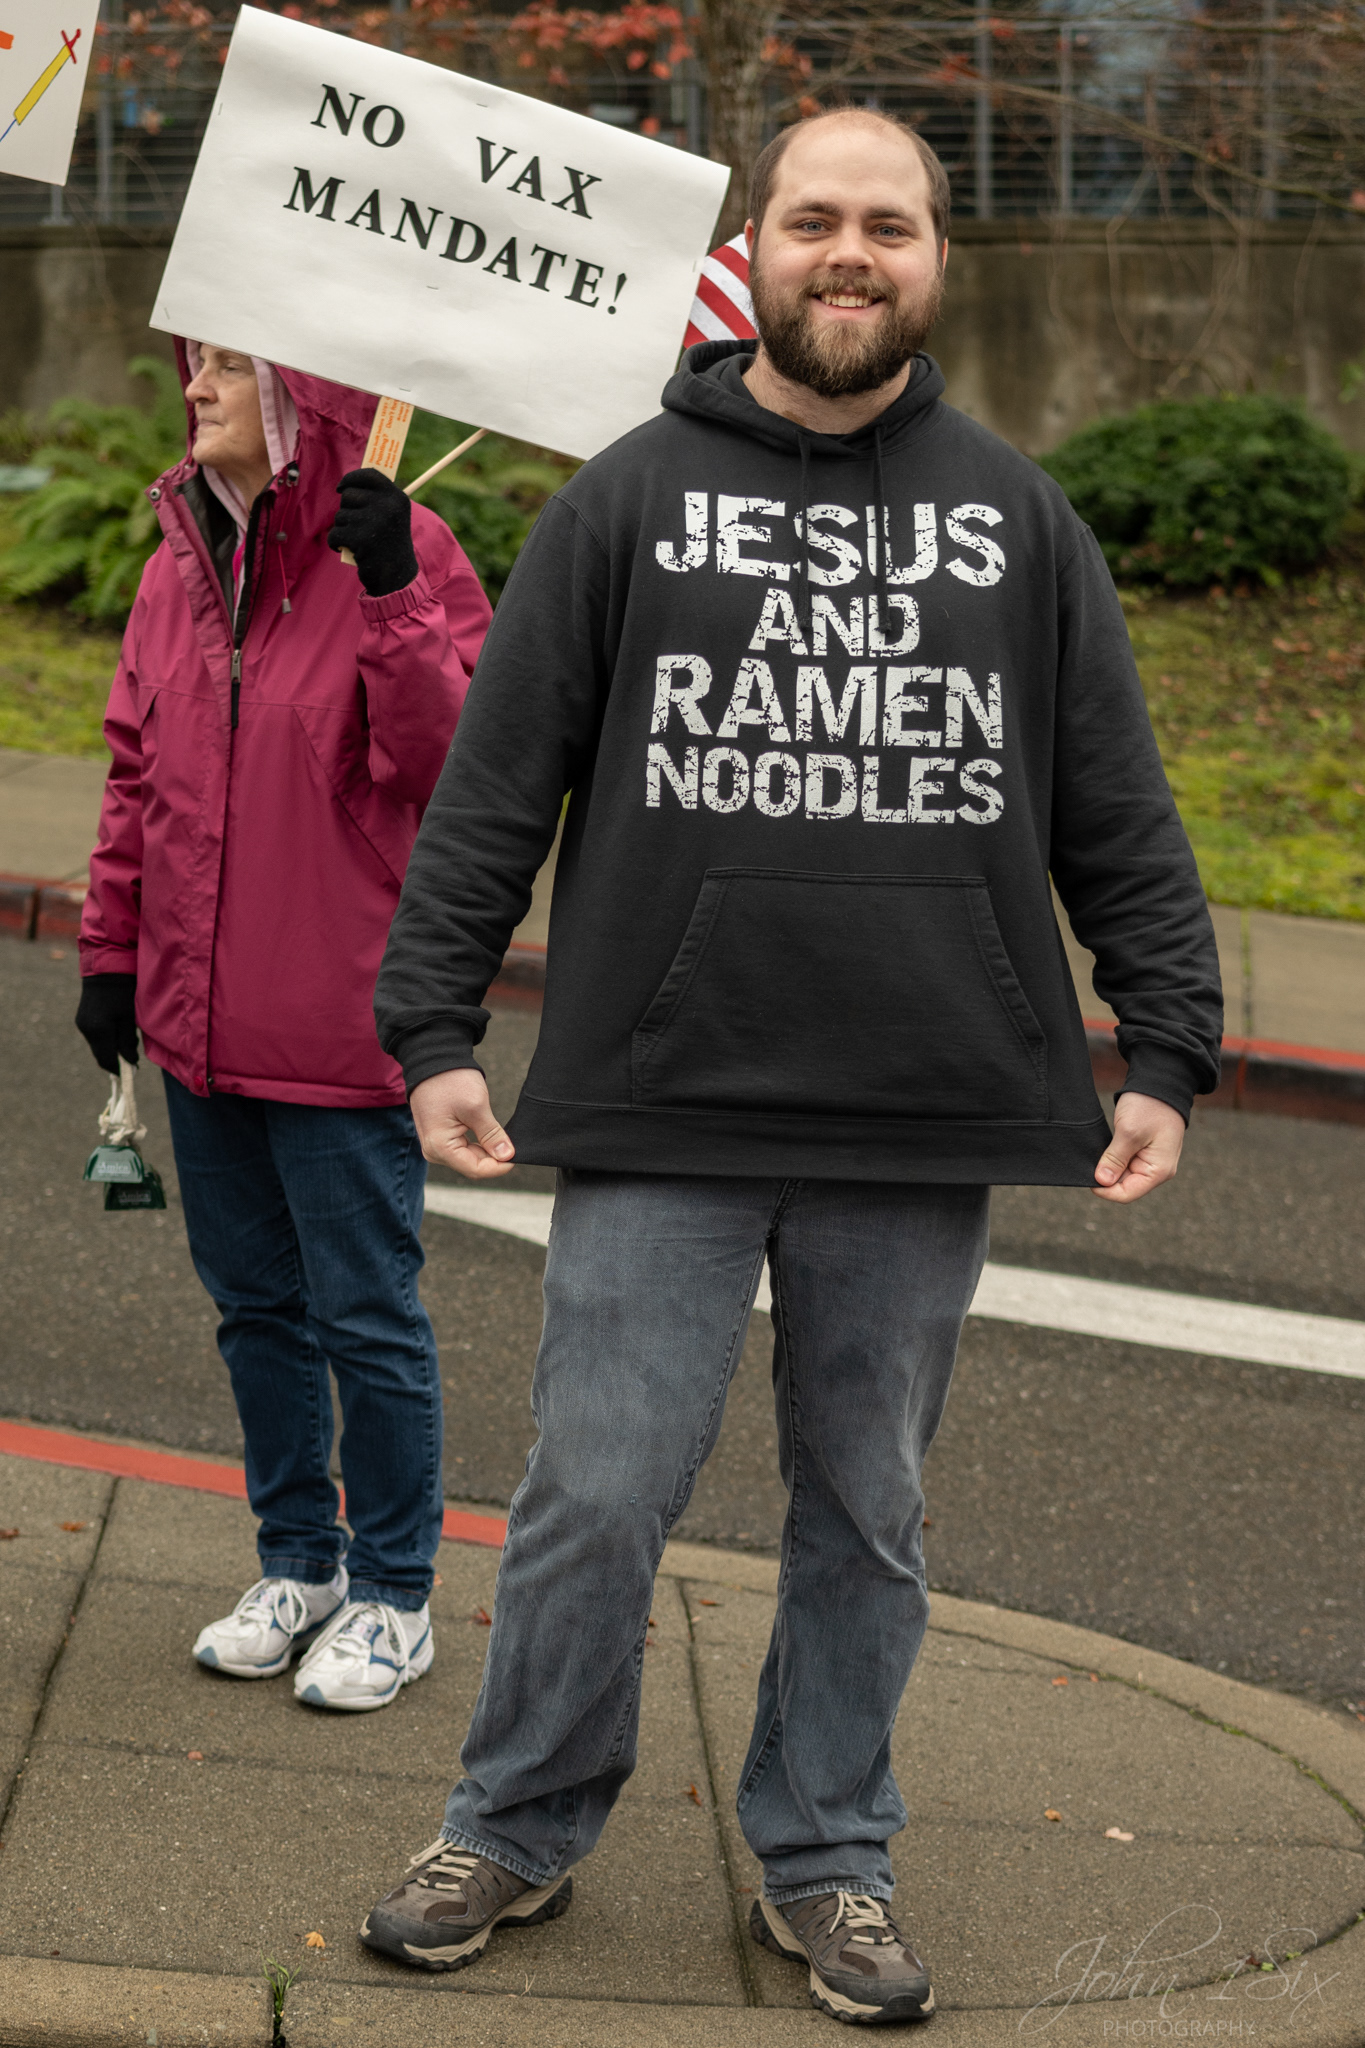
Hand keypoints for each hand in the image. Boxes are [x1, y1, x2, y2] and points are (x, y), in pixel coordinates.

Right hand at [75, 973, 138, 1074]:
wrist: (107, 969)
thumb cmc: (123, 991)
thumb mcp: (129, 1017)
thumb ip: (128, 1041)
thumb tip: (130, 1062)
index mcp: (99, 1030)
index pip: (107, 1059)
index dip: (119, 1068)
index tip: (132, 1071)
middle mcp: (86, 1029)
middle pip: (101, 1055)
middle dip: (117, 1059)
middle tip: (134, 1057)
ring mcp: (82, 1024)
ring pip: (99, 1046)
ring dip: (112, 1048)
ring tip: (129, 1039)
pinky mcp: (82, 1019)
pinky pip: (96, 1037)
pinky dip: (107, 1039)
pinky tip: (119, 1030)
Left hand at [328, 468, 417, 595]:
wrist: (396, 577)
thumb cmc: (389, 545)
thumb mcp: (392, 516)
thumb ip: (376, 499)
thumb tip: (347, 484)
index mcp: (397, 498)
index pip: (369, 474)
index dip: (351, 478)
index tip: (341, 487)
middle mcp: (387, 506)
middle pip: (348, 496)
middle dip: (346, 511)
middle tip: (357, 527)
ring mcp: (374, 522)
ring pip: (340, 516)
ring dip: (342, 529)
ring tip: (357, 541)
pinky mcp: (360, 538)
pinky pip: (334, 534)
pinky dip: (335, 543)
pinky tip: (345, 549)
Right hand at [411, 1069, 514, 1180]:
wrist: (433, 1058)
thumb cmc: (451, 1080)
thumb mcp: (476, 1107)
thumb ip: (492, 1135)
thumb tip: (506, 1155)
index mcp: (439, 1147)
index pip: (475, 1169)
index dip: (499, 1166)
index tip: (517, 1155)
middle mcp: (433, 1151)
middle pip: (472, 1165)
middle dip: (493, 1157)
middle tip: (511, 1141)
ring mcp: (435, 1144)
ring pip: (469, 1157)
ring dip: (486, 1149)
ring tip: (499, 1134)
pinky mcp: (440, 1136)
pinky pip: (463, 1147)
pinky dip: (478, 1142)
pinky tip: (488, 1132)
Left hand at [1092, 1091, 1184, 1203]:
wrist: (1160, 1082)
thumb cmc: (1150, 1106)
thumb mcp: (1129, 1132)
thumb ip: (1115, 1159)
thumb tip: (1102, 1181)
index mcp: (1159, 1171)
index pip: (1127, 1194)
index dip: (1104, 1189)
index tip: (1088, 1175)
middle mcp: (1157, 1170)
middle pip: (1124, 1186)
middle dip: (1106, 1176)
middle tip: (1091, 1159)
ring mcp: (1151, 1161)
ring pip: (1122, 1175)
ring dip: (1108, 1166)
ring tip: (1099, 1151)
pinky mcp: (1143, 1152)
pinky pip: (1124, 1163)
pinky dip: (1113, 1158)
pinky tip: (1104, 1148)